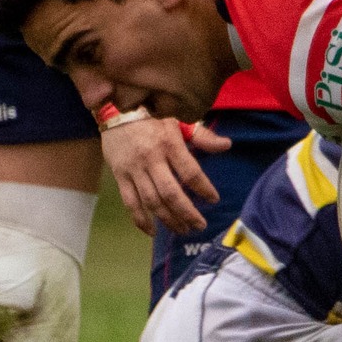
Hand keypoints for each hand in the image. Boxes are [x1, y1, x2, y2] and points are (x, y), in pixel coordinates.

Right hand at [101, 115, 232, 235]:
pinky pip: (130, 203)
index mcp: (169, 143)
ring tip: (183, 230)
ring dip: (168, 220)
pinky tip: (153, 231)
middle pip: (170, 193)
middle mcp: (151, 159)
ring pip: (152, 201)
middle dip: (187, 213)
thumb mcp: (178, 120)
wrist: (115, 110)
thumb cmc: (152, 116)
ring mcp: (134, 169)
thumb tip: (227, 145)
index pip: (190, 172)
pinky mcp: (120, 176)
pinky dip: (141, 220)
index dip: (204, 188)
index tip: (213, 199)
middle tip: (200, 225)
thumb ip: (202, 136)